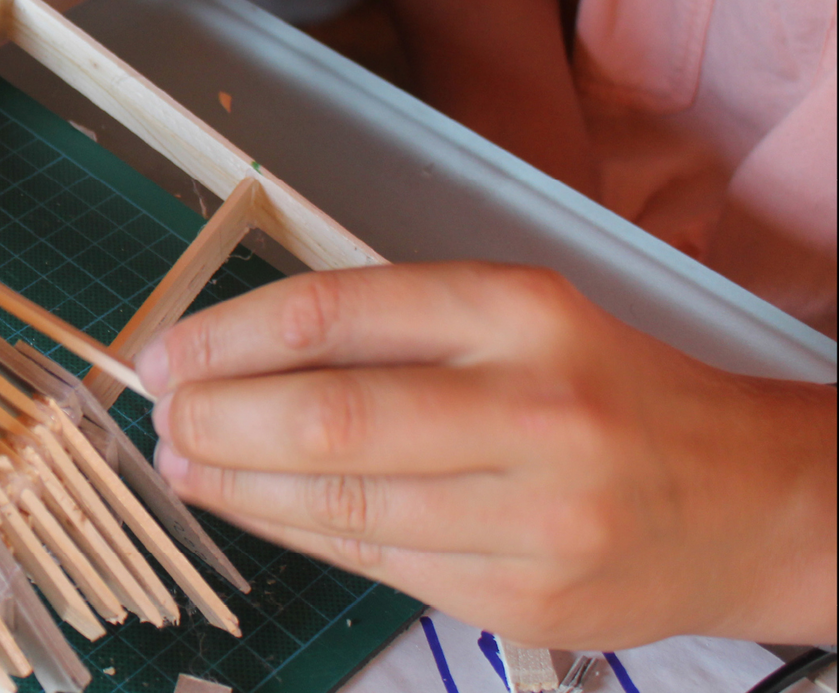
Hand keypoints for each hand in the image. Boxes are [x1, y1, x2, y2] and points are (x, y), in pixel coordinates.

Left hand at [137, 262, 836, 647]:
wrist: (749, 502)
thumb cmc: (606, 392)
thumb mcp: (514, 318)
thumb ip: (389, 327)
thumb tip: (232, 348)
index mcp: (519, 312)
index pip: (333, 312)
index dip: (225, 335)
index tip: (166, 351)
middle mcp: (531, 409)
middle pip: (325, 416)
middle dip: (216, 417)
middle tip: (163, 413)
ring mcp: (532, 517)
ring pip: (339, 503)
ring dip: (236, 483)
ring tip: (183, 461)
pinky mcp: (523, 600)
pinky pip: (374, 561)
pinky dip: (294, 530)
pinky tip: (250, 506)